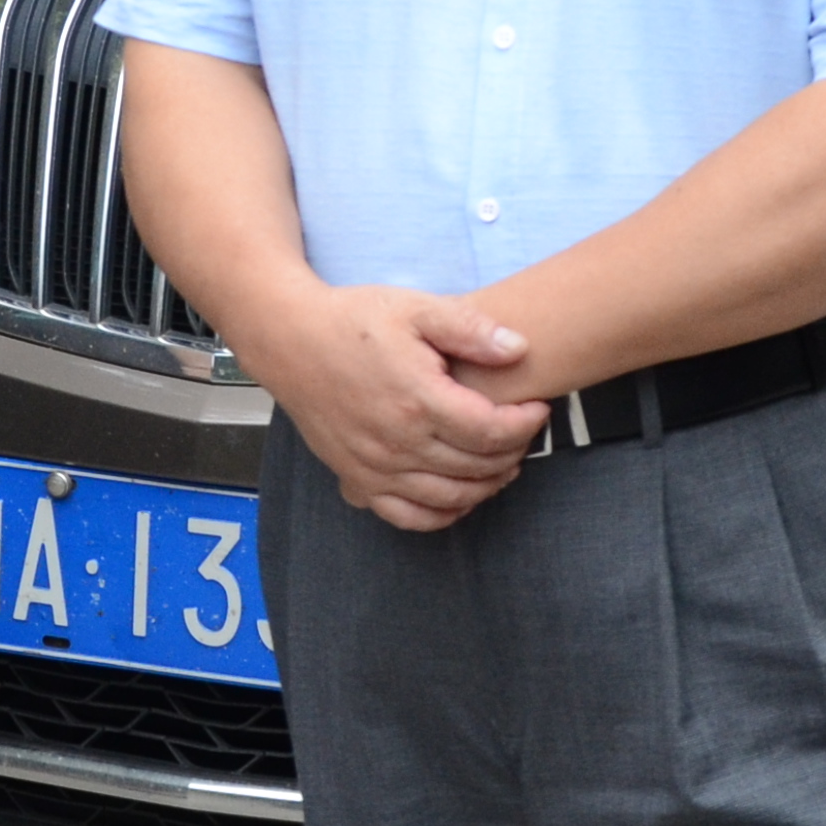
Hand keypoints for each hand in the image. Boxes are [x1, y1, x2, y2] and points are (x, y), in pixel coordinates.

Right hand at [235, 282, 549, 531]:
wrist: (290, 340)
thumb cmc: (352, 321)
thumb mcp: (415, 308)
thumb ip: (470, 328)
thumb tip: (519, 348)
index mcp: (418, 399)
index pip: (492, 430)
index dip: (525, 424)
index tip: (536, 408)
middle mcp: (398, 442)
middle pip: (478, 466)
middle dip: (513, 451)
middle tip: (523, 431)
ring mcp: (376, 467)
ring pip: (451, 497)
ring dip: (487, 485)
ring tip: (502, 462)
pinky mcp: (357, 480)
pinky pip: (410, 516)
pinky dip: (444, 514)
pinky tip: (460, 494)